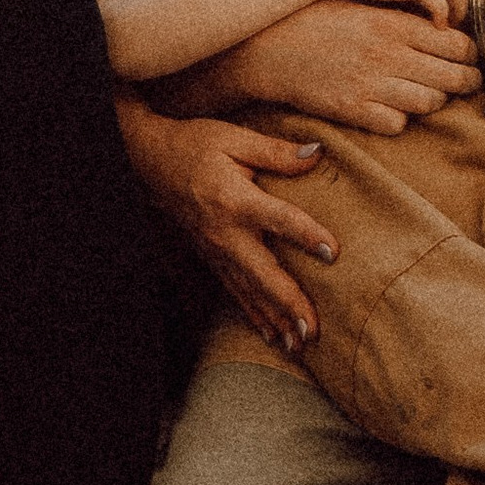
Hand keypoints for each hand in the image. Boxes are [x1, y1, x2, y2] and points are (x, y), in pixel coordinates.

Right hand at [116, 96, 334, 351]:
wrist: (149, 162)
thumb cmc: (195, 146)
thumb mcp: (234, 138)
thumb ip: (276, 152)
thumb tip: (318, 154)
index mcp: (235, 199)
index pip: (278, 220)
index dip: (307, 235)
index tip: (334, 253)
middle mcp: (225, 232)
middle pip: (262, 273)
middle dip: (288, 304)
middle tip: (313, 330)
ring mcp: (216, 250)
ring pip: (249, 292)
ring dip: (275, 320)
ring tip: (299, 346)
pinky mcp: (211, 258)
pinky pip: (235, 292)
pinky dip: (255, 316)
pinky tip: (273, 336)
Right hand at [201, 0, 479, 136]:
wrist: (269, 45)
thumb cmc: (317, 19)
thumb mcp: (363, 6)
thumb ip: (402, 15)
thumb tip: (443, 23)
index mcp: (394, 23)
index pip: (458, 43)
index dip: (469, 53)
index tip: (466, 56)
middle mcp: (389, 54)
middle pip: (455, 76)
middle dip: (466, 80)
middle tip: (466, 81)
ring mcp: (372, 84)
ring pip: (432, 103)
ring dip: (434, 100)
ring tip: (428, 94)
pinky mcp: (354, 110)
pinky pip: (398, 124)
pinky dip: (400, 119)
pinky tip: (392, 107)